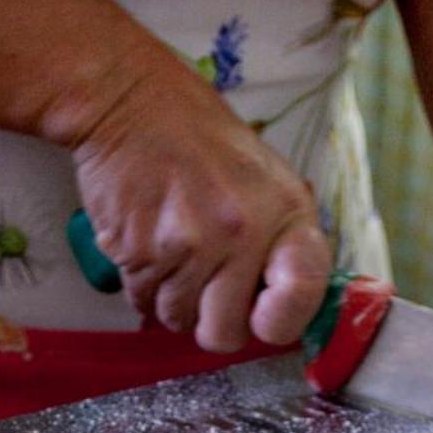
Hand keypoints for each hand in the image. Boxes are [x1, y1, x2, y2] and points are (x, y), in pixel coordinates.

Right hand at [67, 51, 331, 352]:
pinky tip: (147, 243)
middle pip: (227, 333)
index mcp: (285, 212)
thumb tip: (280, 304)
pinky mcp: (139, 250)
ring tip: (172, 251)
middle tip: (204, 289)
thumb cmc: (200, 138)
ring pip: (179, 320)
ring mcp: (189, 245)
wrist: (128, 99)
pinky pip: (142, 301)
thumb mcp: (266, 177)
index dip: (280, 320)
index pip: (304, 293)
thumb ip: (279, 241)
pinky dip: (143, 284)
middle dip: (212, 321)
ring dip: (172, 299)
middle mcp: (242, 233)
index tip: (263, 315)